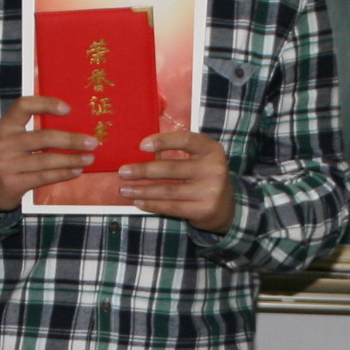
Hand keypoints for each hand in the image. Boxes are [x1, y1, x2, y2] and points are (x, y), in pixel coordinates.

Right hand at [0, 95, 99, 210]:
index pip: (24, 106)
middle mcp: (4, 143)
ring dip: (72, 159)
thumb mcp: (12, 139)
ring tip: (89, 158)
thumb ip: (33, 130)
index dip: (46, 104)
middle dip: (71, 139)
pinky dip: (63, 174)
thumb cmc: (8, 159)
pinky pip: (44, 177)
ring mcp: (7, 164)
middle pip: (43, 137)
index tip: (68, 109)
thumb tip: (73, 124)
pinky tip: (76, 171)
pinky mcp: (13, 183)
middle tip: (93, 141)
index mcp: (6, 126)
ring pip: (47, 160)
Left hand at [118, 130, 234, 229]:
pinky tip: (138, 201)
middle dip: (143, 170)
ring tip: (125, 189)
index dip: (163, 141)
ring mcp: (211, 191)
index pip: (186, 140)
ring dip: (142, 190)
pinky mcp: (204, 210)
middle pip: (171, 168)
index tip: (141, 145)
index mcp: (212, 150)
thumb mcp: (199, 159)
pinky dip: (152, 204)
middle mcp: (214, 169)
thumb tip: (141, 152)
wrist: (226, 207)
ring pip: (168, 190)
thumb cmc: (204, 177)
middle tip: (123, 172)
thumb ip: (178, 153)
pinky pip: (171, 207)